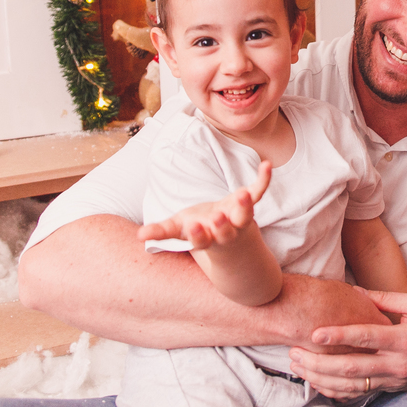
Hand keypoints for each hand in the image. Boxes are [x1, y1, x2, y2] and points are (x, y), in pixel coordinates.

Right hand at [137, 160, 272, 248]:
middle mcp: (225, 231)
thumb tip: (139, 236)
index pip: (202, 240)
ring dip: (245, 205)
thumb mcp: (179, 231)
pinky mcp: (248, 204)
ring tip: (244, 193)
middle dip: (222, 224)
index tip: (194, 226)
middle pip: (226, 231)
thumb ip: (161, 232)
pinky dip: (263, 180)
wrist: (231, 240)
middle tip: (218, 216)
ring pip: (245, 215)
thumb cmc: (199, 231)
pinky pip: (258, 192)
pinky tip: (266, 165)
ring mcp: (239, 218)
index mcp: (206, 238)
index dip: (199, 234)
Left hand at [288, 290, 406, 399]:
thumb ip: (387, 299)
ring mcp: (393, 380)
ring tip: (298, 366)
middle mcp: (398, 363)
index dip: (340, 335)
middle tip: (294, 353)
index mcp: (405, 339)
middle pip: (352, 367)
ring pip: (351, 384)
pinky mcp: (389, 389)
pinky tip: (316, 382)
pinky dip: (334, 391)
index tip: (316, 332)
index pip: (367, 337)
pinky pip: (358, 394)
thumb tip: (357, 292)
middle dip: (319, 362)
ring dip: (321, 377)